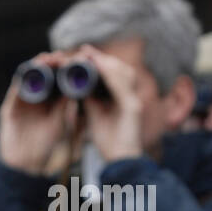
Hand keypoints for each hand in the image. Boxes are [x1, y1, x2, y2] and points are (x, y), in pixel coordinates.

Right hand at [0, 51, 76, 174]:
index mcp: (48, 101)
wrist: (24, 163)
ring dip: (35, 68)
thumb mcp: (58, 123)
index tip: (71, 60)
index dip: (62, 68)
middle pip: (41, 75)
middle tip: (58, 56)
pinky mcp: (9, 109)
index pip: (56, 79)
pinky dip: (21, 81)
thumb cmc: (44, 145)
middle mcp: (34, 99)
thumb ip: (64, 106)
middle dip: (49, 64)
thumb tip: (77, 86)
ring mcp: (20, 103)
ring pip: (27, 80)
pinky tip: (27, 72)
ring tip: (44, 60)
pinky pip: (14, 92)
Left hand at [76, 44, 144, 162]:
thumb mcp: (94, 115)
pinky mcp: (133, 107)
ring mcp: (134, 100)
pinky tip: (99, 66)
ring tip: (88, 54)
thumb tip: (77, 87)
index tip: (83, 52)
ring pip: (121, 72)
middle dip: (100, 57)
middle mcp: (131, 95)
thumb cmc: (109, 140)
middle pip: (118, 68)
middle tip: (83, 49)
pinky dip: (110, 74)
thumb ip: (89, 100)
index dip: (99, 60)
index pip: (112, 73)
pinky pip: (122, 86)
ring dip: (104, 61)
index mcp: (122, 96)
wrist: (120, 161)